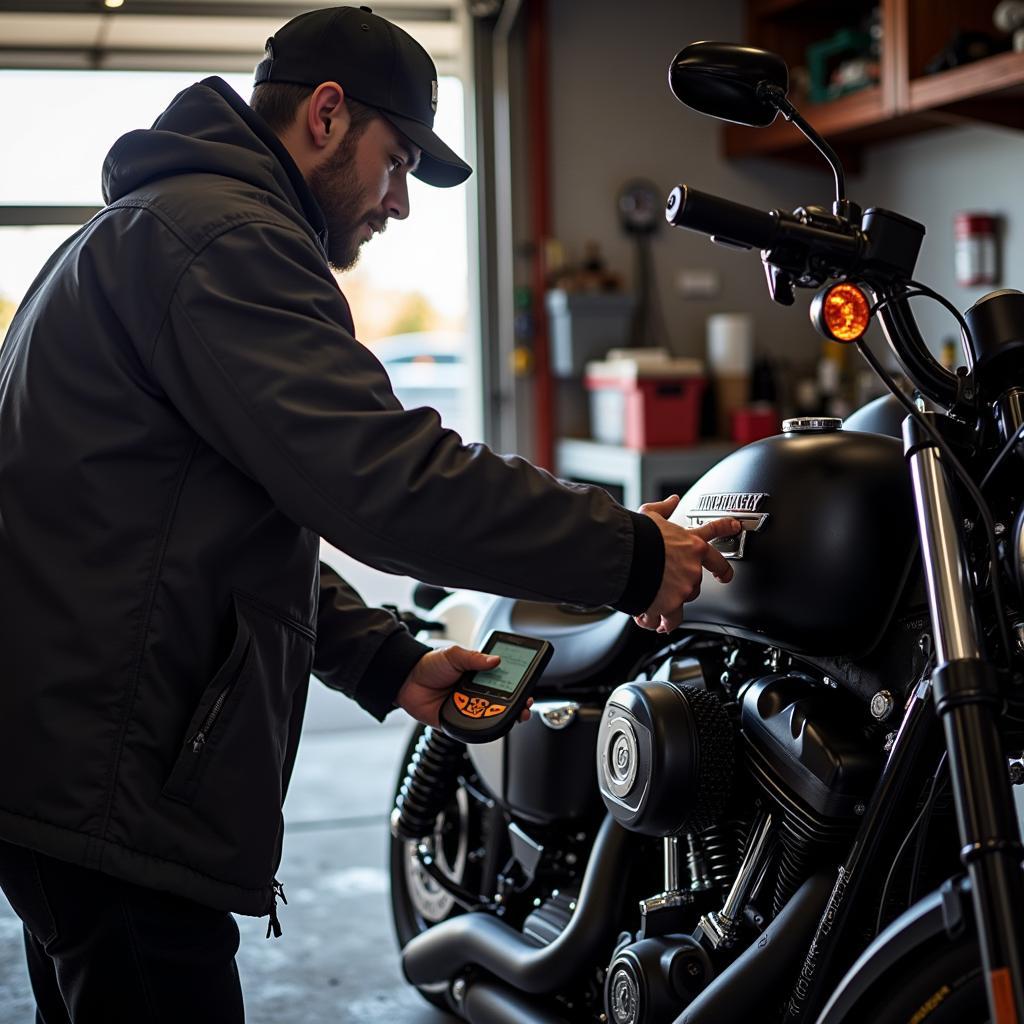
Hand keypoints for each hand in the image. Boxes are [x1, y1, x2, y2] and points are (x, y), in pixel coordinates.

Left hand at [394, 646, 533, 727]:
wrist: (405, 681)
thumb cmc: (428, 665)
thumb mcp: (453, 655)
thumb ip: (474, 658)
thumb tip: (495, 660)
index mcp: (477, 675)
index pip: (503, 681)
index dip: (517, 685)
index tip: (528, 686)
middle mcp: (475, 692)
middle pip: (502, 701)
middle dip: (517, 704)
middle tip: (525, 705)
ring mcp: (467, 707)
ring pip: (490, 716)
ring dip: (503, 717)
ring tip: (515, 715)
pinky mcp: (457, 721)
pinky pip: (473, 728)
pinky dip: (483, 728)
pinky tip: (491, 724)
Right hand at [634, 495, 740, 633]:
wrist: (625, 555)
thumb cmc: (636, 535)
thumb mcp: (650, 515)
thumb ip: (664, 509)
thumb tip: (672, 500)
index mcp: (692, 544)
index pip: (715, 534)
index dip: (726, 531)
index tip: (734, 529)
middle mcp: (693, 569)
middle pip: (698, 584)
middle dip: (684, 586)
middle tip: (672, 588)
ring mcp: (684, 589)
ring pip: (682, 603)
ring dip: (668, 604)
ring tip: (651, 604)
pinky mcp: (671, 606)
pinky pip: (669, 620)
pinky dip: (657, 621)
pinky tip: (646, 618)